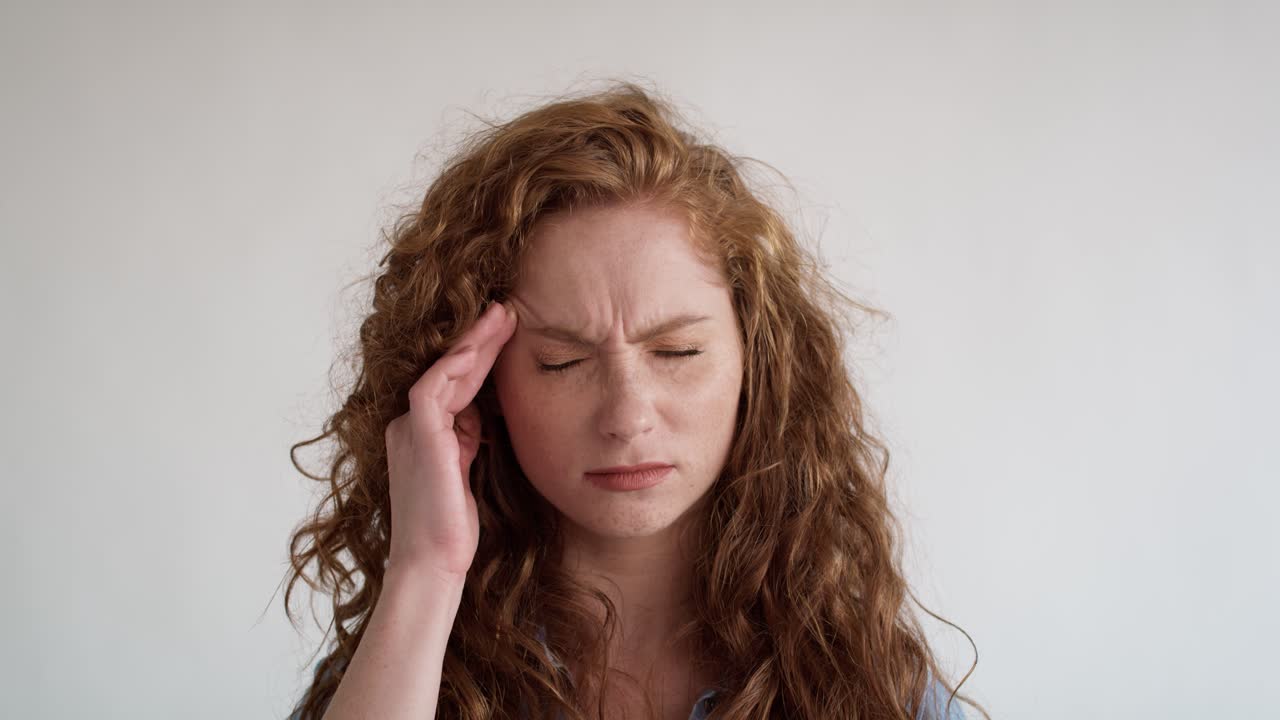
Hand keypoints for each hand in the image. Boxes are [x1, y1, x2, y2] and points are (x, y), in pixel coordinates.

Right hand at [382, 300, 516, 579]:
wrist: (432, 563)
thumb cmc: (453, 528)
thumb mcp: (466, 470)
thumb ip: (469, 438)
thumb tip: (484, 412)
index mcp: (422, 433)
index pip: (453, 382)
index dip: (480, 355)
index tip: (507, 331)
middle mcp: (409, 425)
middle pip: (448, 370)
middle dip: (479, 338)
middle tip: (507, 310)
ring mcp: (410, 430)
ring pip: (442, 372)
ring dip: (474, 343)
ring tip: (502, 317)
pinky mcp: (419, 438)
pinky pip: (433, 390)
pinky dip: (457, 367)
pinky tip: (481, 349)